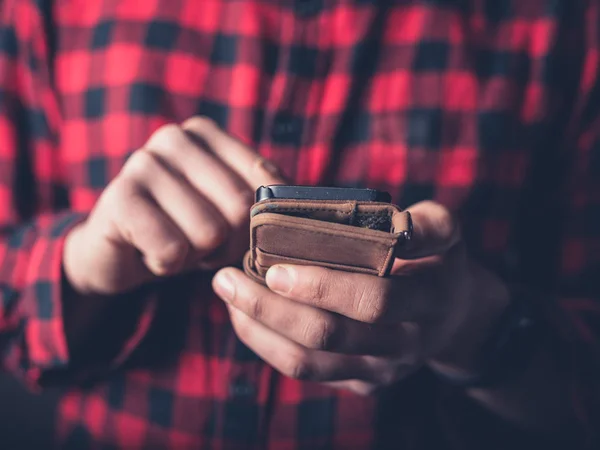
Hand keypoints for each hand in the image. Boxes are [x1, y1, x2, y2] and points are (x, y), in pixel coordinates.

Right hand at [63, 117, 283, 295]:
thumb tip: (301, 205)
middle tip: (203, 246)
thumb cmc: (183, 228)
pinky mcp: (119, 197)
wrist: (118, 252)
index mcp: (206, 133)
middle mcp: (174, 137)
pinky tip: (151, 253)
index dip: (260, 222)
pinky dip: (167, 265)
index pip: (265, 179)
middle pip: (239, 206)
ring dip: (196, 256)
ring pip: (208, 232)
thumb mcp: (228, 211)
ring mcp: (143, 162)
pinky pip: (172, 249)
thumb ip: (264, 199)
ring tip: (175, 244)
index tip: (240, 234)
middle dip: (228, 244)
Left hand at [212, 201, 509, 393]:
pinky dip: (266, 343)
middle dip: (272, 308)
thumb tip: (379, 217)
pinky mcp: (360, 383)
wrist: (454, 315)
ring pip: (309, 361)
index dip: (323, 288)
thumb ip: (421, 222)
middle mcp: (404, 345)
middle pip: (330, 336)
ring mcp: (380, 371)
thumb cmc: (438, 259)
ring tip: (226, 292)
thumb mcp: (445, 230)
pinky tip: (243, 315)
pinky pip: (306, 371)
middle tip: (227, 278)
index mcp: (428, 301)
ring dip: (259, 327)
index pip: (374, 301)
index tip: (274, 268)